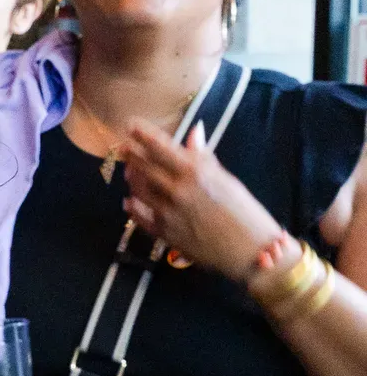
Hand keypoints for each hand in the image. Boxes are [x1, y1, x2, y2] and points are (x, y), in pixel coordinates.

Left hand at [121, 122, 283, 279]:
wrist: (251, 251)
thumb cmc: (245, 212)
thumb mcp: (226, 179)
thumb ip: (203, 157)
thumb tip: (194, 132)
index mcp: (195, 172)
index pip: (161, 147)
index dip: (143, 134)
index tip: (131, 124)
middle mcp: (177, 190)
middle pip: (144, 166)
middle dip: (132, 154)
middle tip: (123, 146)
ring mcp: (167, 212)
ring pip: (138, 189)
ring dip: (131, 177)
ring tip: (128, 170)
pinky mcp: (164, 233)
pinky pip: (139, 217)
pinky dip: (132, 207)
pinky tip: (128, 201)